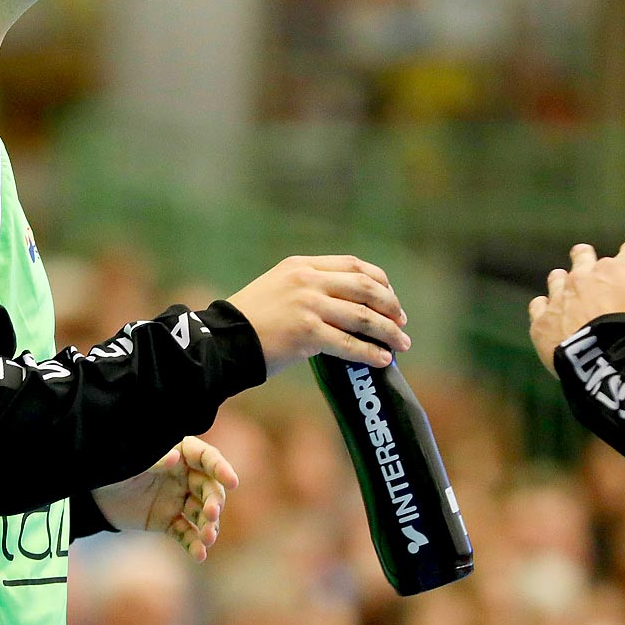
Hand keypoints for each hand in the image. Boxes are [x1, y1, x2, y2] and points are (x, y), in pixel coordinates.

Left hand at [92, 437, 239, 560]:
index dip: (221, 468)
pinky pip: (186, 533)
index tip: (232, 482)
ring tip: (207, 540)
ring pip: (202, 514)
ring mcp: (179, 500)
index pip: (206, 458)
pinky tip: (199, 555)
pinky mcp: (170, 522)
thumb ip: (154, 461)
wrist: (92, 496)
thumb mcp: (130, 464)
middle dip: (214, 502)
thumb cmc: (113, 470)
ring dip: (209, 526)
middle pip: (209, 489)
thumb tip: (176, 457)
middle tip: (211, 515)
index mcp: (179, 453)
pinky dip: (193, 544)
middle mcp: (185, 476)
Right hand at [228, 256, 409, 373]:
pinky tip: (383, 359)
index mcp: (301, 265)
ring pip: (362, 316)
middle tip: (402, 322)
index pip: (353, 265)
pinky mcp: (307, 332)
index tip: (390, 297)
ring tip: (402, 344)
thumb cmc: (250, 321)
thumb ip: (309, 289)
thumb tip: (348, 308)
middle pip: (364, 287)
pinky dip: (371, 352)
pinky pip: (349, 343)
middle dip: (390, 306)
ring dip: (388, 331)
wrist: (222, 341)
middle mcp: (307, 280)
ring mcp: (308, 305)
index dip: (379, 281)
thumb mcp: (278, 288)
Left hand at [529, 218, 624, 366]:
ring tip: (564, 285)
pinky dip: (544, 308)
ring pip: (557, 280)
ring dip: (561, 281)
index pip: (622, 254)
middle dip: (584, 258)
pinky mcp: (543, 323)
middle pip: (581, 260)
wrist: (609, 358)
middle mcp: (580, 278)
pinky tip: (548, 314)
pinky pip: (538, 307)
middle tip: (584, 256)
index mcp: (610, 269)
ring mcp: (559, 300)